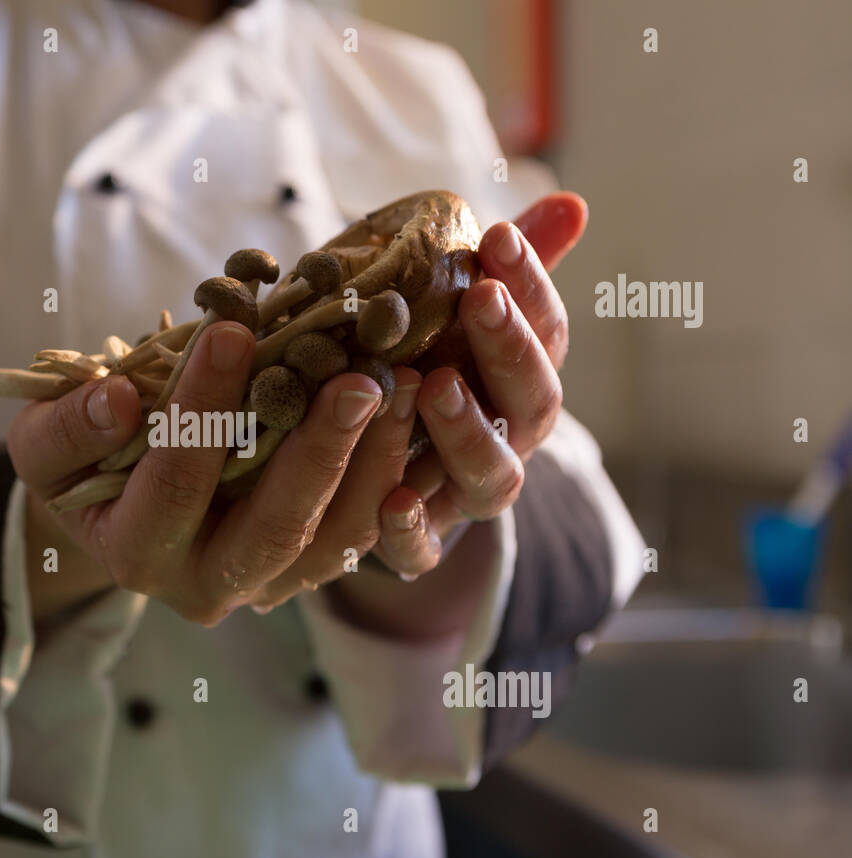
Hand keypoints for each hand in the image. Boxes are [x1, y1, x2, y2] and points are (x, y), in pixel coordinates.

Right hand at [7, 321, 384, 624]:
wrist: (114, 504)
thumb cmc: (77, 462)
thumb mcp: (44, 442)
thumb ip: (65, 427)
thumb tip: (117, 402)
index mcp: (137, 554)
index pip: (176, 484)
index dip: (203, 409)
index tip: (233, 332)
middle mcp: (205, 586)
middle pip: (275, 530)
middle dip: (319, 453)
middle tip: (358, 380)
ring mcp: (264, 585)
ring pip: (332, 541)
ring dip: (372, 465)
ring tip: (399, 386)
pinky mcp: (305, 569)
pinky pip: (358, 536)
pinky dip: (387, 479)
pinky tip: (405, 415)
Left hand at [241, 193, 587, 617]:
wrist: (387, 479)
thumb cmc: (428, 374)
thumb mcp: (454, 319)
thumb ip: (507, 271)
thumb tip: (572, 203)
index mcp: (522, 382)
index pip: (546, 331)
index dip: (531, 285)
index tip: (497, 235)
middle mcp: (510, 440)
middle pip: (532, 401)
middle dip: (508, 349)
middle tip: (479, 300)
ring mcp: (468, 495)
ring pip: (492, 476)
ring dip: (467, 430)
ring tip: (435, 385)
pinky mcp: (421, 544)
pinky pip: (424, 550)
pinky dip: (412, 529)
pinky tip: (390, 499)